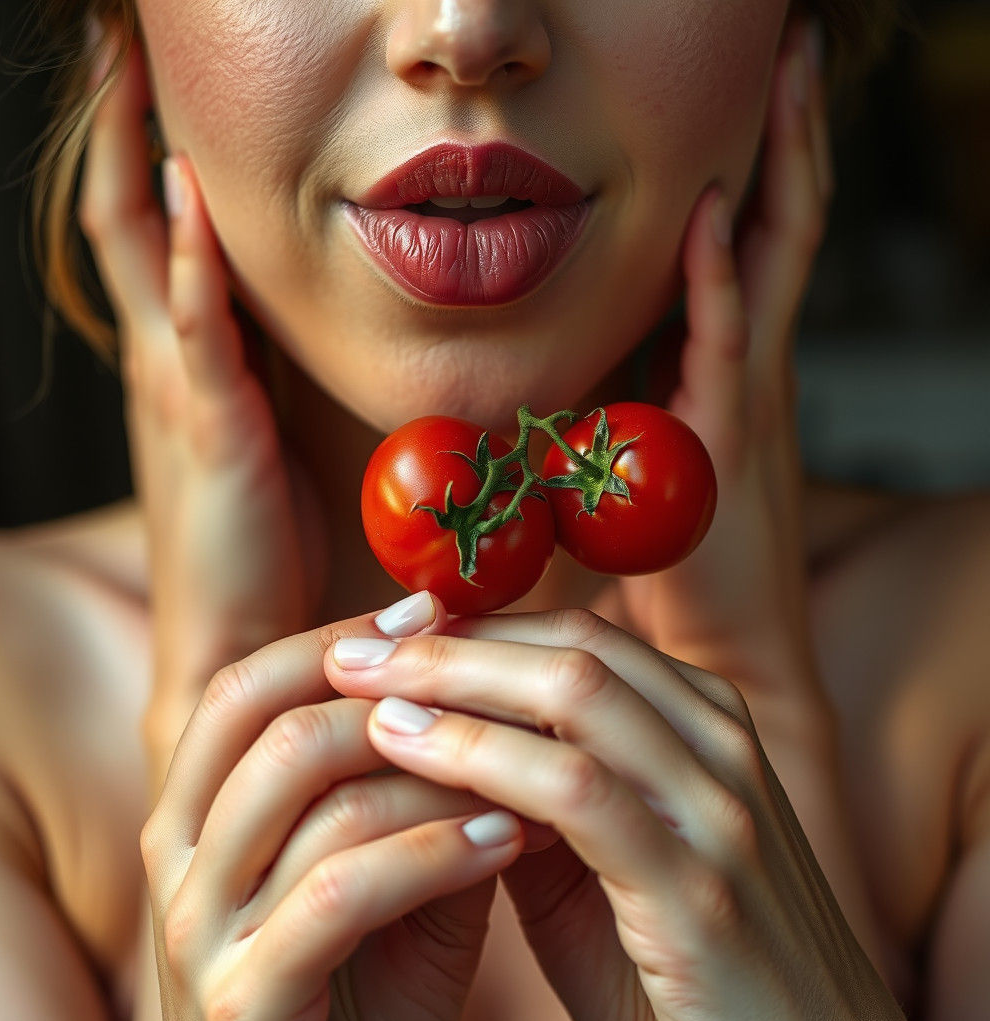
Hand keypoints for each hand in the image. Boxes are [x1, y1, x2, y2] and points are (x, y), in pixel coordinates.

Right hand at [79, 38, 320, 792]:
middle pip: (122, 221)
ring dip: (134, 161)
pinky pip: (193, 330)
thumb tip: (317, 345)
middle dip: (116, 129)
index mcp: (183, 369)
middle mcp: (163, 365)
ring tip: (129, 72)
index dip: (142, 160)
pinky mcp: (209, 429)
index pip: (152, 240)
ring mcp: (176, 392)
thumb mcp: (265, 449)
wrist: (236, 641)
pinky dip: (187, 263)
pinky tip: (187, 197)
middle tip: (116, 39)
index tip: (151, 84)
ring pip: (139, 254)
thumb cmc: (260, 551)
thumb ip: (274, 392)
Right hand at [143, 605, 545, 1020]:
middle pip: (271, 720)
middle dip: (387, 687)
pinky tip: (504, 838)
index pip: (247, 686)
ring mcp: (201, 935)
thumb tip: (479, 677)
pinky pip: (344, 890)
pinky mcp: (245, 1001)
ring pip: (315, 794)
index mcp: (194, 815)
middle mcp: (179, 863)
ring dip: (434, 767)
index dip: (338, 637)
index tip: (430, 610)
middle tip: (487, 677)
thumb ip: (409, 779)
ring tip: (522, 764)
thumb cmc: (370, 982)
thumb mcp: (384, 863)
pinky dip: (435, 851)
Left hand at [326, 609, 906, 1020]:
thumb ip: (543, 792)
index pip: (577, 637)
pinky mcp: (699, 890)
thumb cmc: (681, 971)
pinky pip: (575, 790)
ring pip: (574, 694)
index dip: (476, 627)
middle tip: (354, 644)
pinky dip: (480, 756)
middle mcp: (720, 746)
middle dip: (453, 639)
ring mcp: (720, 811)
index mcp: (705, 726)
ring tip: (357, 686)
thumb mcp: (606, 866)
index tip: (387, 635)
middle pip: (572, 647)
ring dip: (452, 681)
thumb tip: (446, 732)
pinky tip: (405, 748)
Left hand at [630, 21, 832, 727]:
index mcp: (727, 365)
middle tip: (791, 43)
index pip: (752, 241)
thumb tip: (546, 390)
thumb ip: (607, 414)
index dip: (757, 162)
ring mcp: (750, 392)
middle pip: (782, 221)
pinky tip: (707, 213)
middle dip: (787, 132)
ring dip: (778, 165)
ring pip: (777, 255)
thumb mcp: (636, 464)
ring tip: (785, 78)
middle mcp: (751, 363)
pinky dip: (719, 275)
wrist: (717, 644)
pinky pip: (731, 337)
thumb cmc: (669, 564)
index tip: (747, 90)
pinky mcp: (729, 435)